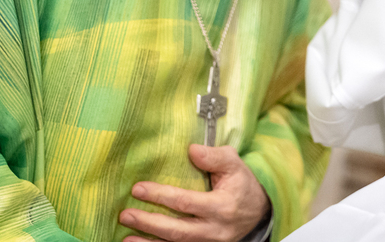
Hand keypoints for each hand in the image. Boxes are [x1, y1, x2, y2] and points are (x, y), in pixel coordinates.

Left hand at [120, 144, 269, 241]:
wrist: (259, 211)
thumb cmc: (242, 184)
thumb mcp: (234, 164)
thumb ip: (213, 156)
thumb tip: (191, 150)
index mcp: (222, 206)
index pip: (186, 202)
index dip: (160, 196)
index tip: (138, 188)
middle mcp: (215, 230)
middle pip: (177, 230)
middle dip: (149, 223)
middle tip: (125, 214)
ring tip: (126, 239)